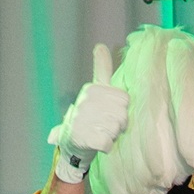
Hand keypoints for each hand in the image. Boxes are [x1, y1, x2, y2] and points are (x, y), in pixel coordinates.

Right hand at [47, 44, 128, 179]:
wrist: (70, 145)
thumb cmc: (87, 117)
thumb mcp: (94, 90)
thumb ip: (101, 69)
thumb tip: (100, 46)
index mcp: (92, 89)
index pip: (124, 99)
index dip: (121, 109)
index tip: (109, 112)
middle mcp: (87, 101)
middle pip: (123, 115)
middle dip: (118, 125)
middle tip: (106, 127)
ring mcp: (85, 119)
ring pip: (116, 129)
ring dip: (112, 136)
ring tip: (100, 134)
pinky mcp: (86, 137)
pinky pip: (108, 143)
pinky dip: (106, 147)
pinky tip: (98, 145)